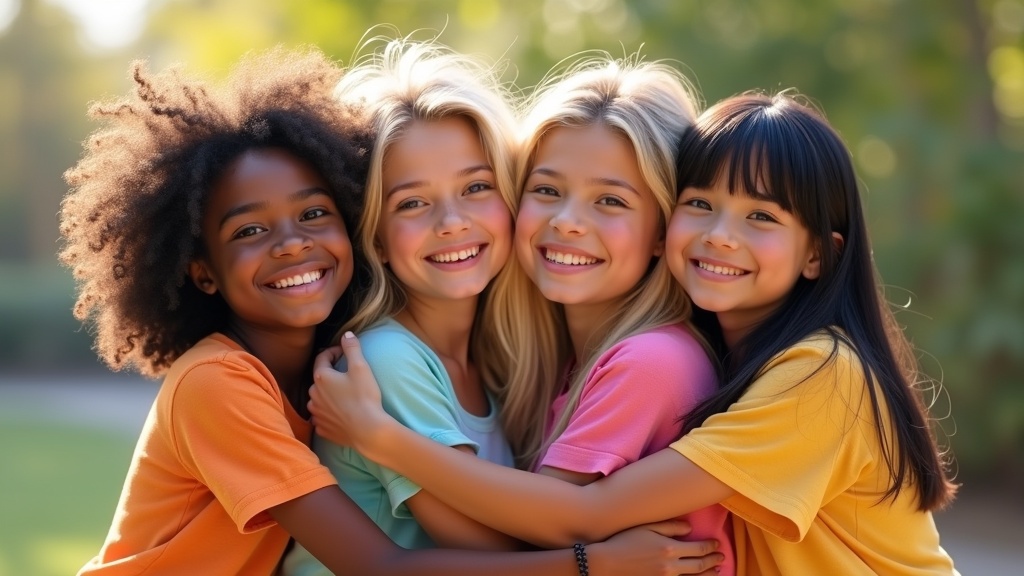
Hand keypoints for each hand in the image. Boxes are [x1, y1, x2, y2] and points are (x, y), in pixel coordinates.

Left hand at [308, 332, 392, 452]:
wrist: (367, 430)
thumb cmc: (364, 397)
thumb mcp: (361, 368)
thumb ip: (352, 348)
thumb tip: (346, 334)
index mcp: (321, 378)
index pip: (322, 358)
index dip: (332, 352)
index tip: (343, 351)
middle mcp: (313, 395)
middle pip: (319, 379)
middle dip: (330, 374)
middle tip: (345, 374)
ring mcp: (316, 413)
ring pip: (318, 399)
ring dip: (327, 394)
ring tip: (342, 394)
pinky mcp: (321, 428)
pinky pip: (321, 416)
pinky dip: (328, 413)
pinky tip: (339, 413)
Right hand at [586, 520, 722, 575]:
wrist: (606, 563)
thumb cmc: (624, 541)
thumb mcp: (647, 527)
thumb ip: (670, 526)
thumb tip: (690, 529)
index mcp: (669, 548)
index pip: (698, 549)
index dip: (710, 547)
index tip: (717, 544)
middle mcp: (670, 566)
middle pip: (700, 565)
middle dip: (713, 561)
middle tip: (721, 557)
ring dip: (708, 575)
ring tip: (716, 571)